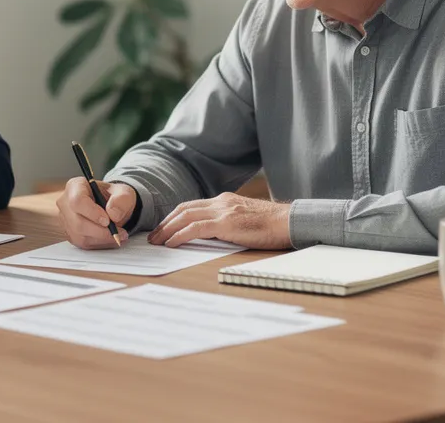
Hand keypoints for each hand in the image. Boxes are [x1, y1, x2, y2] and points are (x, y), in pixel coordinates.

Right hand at [56, 177, 134, 249]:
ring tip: (119, 235)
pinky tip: (110, 238)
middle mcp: (66, 203)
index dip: (92, 213)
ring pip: (80, 236)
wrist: (112, 207)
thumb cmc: (114, 197)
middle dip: (101, 231)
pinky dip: (100, 243)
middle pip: (78, 222)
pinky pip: (83, 244)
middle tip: (120, 231)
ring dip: (102, 239)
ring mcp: (66, 220)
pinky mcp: (70, 234)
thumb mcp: (124, 193)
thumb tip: (113, 213)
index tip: (108, 220)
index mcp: (75, 186)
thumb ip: (122, 199)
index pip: (77, 201)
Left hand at [147, 193, 291, 248]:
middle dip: (166, 223)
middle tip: (153, 236)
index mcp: (225, 200)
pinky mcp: (226, 223)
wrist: (290, 222)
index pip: (192, 206)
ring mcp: (223, 211)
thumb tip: (214, 235)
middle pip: (184, 209)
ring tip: (157, 241)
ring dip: (168, 229)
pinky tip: (172, 243)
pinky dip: (180, 235)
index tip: (164, 228)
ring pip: (185, 217)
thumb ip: (229, 223)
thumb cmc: (273, 226)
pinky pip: (195, 228)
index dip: (174, 216)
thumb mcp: (246, 220)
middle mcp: (221, 202)